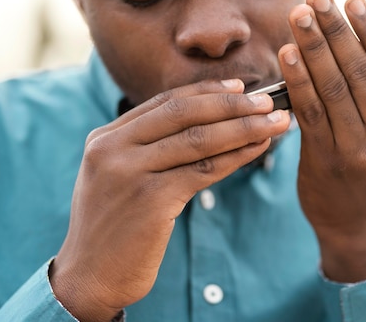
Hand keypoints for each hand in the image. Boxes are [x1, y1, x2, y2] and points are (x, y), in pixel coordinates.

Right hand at [50, 79, 289, 320]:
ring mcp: (130, 173)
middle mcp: (112, 149)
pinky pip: (203, 171)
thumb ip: (145, 148)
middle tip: (268, 101)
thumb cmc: (112, 227)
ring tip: (276, 122)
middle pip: (183, 113)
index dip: (206, 92)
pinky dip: (235, 157)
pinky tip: (257, 150)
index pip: (163, 103)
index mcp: (104, 138)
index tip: (239, 88)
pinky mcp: (150, 200)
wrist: (89, 276)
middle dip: (231, 104)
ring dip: (244, 128)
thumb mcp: (117, 177)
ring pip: (198, 139)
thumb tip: (203, 124)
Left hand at [278, 0, 365, 281]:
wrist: (358, 223)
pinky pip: (309, 112)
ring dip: (313, 47)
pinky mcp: (324, 161)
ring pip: (332, 88)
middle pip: (359, 71)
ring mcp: (357, 151)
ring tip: (298, 16)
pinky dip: (297, 80)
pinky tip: (286, 54)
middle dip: (335, 30)